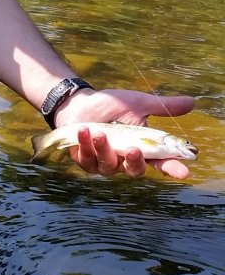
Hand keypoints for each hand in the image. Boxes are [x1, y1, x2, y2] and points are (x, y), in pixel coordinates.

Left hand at [54, 88, 194, 179]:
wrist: (82, 103)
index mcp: (142, 148)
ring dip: (104, 149)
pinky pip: (86, 159)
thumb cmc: (113, 106)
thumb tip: (192, 102)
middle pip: (135, 170)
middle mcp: (124, 160)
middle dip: (135, 162)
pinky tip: (84, 131)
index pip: (161, 162)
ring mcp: (104, 163)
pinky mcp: (85, 160)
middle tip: (134, 149)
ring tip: (100, 132)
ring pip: (108, 165)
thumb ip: (163, 106)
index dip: (172, 168)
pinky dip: (84, 145)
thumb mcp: (139, 104)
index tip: (184, 172)